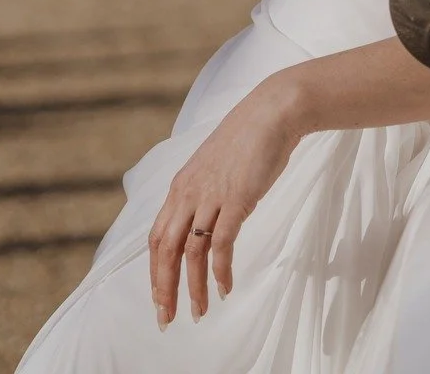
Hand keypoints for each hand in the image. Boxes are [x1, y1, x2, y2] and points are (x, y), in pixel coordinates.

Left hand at [147, 73, 303, 327]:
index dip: (155, 271)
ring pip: (191, 254)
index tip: (160, 296)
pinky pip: (222, 245)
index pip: (156, 238)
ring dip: (193, 287)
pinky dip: (221, 271)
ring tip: (199, 311)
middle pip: (165, 251)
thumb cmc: (250, 136)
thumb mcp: (216, 164)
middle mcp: (189, 194)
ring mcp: (212, 197)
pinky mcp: (237, 200)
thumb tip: (206, 217)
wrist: (274, 111)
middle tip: (166, 319)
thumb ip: (204, 190)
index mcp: (181, 186)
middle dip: (164, 289)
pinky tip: (225, 287)